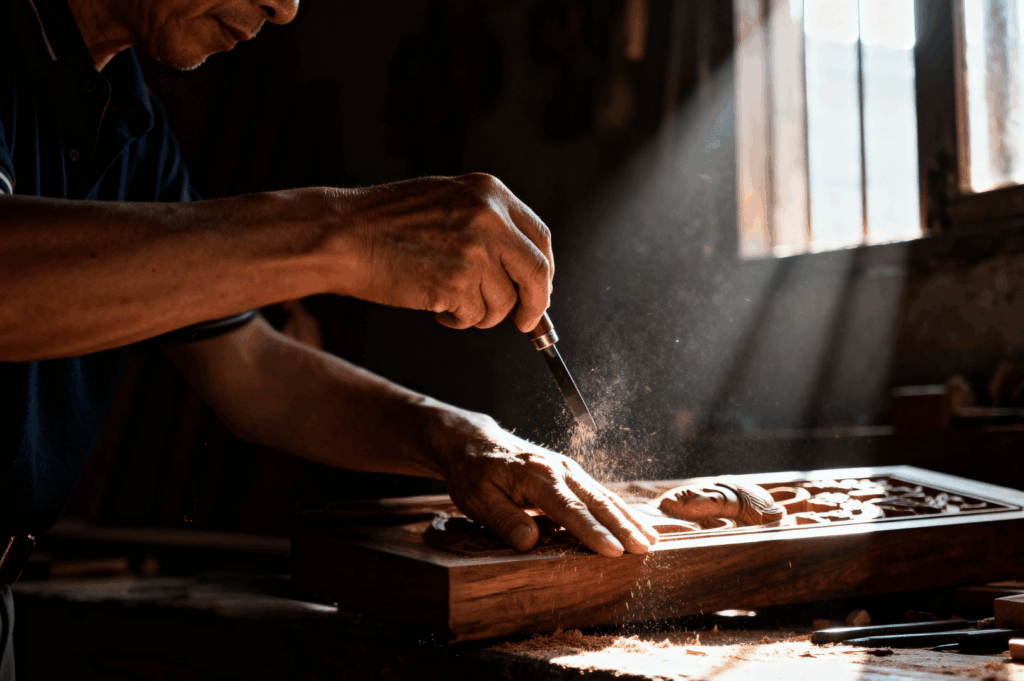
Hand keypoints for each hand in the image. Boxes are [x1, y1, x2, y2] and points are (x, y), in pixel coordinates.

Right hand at [334, 173, 552, 331]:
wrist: (343, 235)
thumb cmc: (385, 222)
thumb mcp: (447, 200)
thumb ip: (486, 224)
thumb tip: (520, 267)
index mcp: (490, 193)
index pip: (540, 238)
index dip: (542, 272)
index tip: (537, 290)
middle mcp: (489, 218)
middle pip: (537, 273)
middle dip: (535, 305)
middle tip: (525, 322)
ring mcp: (475, 252)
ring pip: (504, 303)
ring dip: (481, 314)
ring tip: (448, 300)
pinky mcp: (456, 284)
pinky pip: (474, 317)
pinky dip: (457, 320)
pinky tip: (434, 305)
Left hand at [441, 419, 658, 556]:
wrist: (475, 442)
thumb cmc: (474, 473)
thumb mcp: (476, 498)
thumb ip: (503, 519)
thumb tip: (530, 542)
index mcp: (536, 476)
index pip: (569, 509)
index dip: (592, 532)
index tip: (613, 551)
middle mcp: (559, 470)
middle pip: (596, 501)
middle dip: (622, 526)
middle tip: (643, 549)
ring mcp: (568, 470)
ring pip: (604, 496)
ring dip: (628, 518)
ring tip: (650, 540)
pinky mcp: (571, 474)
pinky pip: (599, 494)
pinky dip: (620, 510)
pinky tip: (634, 525)